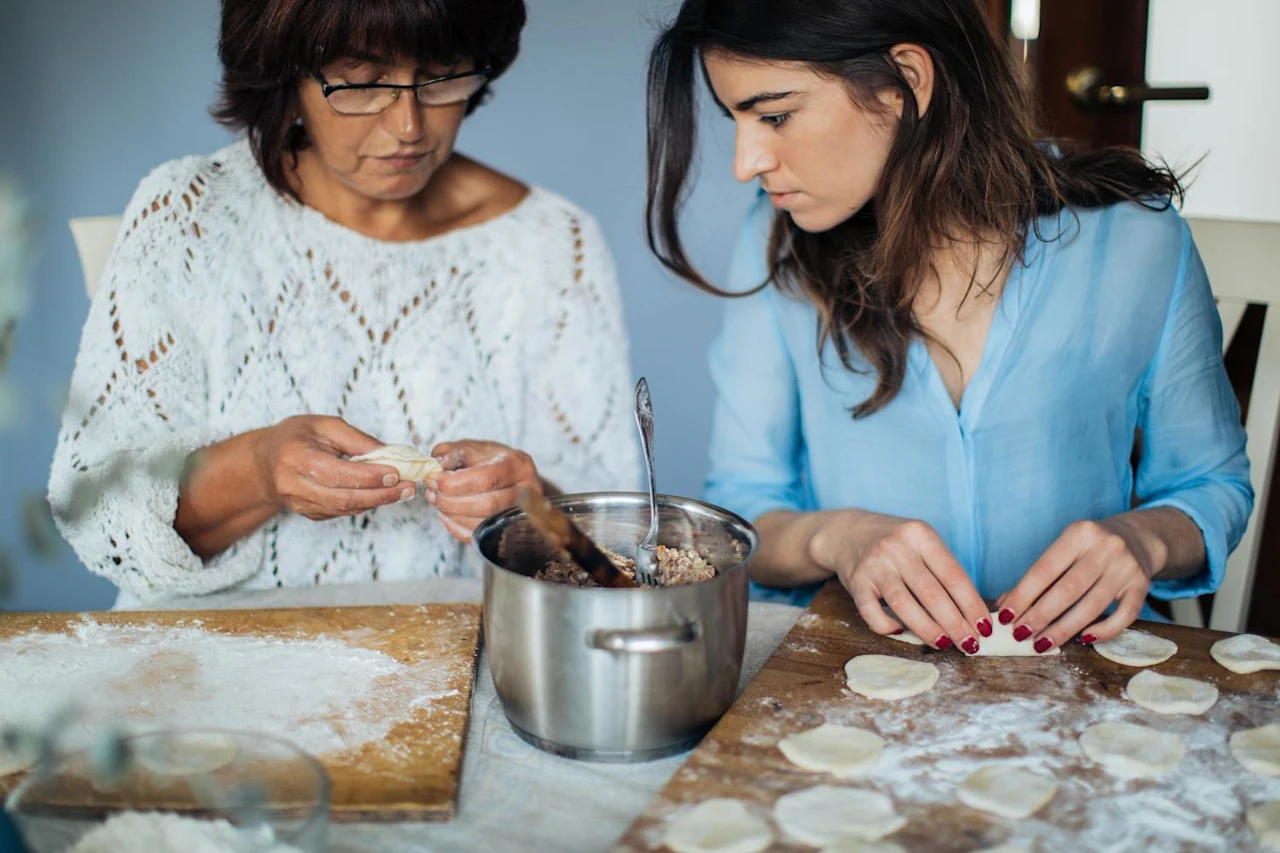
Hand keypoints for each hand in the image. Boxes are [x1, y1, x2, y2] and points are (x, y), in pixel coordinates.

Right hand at [251, 416, 411, 520]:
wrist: (265, 461)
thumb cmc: (297, 436)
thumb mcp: (325, 426)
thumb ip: (357, 440)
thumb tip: (392, 454)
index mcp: (295, 457)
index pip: (336, 473)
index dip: (368, 476)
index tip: (396, 473)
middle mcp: (293, 485)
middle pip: (342, 497)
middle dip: (380, 494)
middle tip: (409, 488)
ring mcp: (298, 504)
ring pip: (344, 508)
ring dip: (377, 502)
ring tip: (403, 492)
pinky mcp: (307, 514)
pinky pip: (340, 512)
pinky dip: (364, 504)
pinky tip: (382, 495)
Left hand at [426, 440, 542, 542]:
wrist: (513, 479)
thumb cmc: (491, 462)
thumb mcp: (473, 449)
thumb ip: (452, 452)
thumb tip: (436, 464)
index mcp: (517, 465)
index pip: (486, 479)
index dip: (454, 483)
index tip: (432, 480)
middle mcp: (527, 492)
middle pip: (487, 505)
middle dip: (452, 502)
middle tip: (431, 494)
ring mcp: (522, 515)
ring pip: (485, 525)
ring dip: (453, 515)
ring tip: (437, 502)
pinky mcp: (510, 532)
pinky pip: (482, 538)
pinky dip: (458, 529)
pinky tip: (447, 516)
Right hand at [812, 512, 990, 652]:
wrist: (847, 533)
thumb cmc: (895, 544)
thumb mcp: (921, 542)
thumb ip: (942, 569)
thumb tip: (971, 613)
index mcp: (920, 535)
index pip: (953, 575)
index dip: (971, 605)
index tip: (984, 627)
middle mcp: (897, 548)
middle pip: (932, 593)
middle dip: (955, 624)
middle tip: (970, 645)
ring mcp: (874, 565)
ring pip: (905, 605)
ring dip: (928, 629)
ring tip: (944, 645)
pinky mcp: (856, 582)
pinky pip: (872, 612)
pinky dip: (886, 626)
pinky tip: (900, 632)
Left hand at [996, 514, 1163, 653]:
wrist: (1139, 537)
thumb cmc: (1090, 547)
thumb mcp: (1065, 550)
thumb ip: (1038, 576)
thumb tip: (1005, 606)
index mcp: (1079, 533)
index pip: (1044, 569)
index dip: (1023, 595)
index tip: (1005, 616)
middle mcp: (1105, 548)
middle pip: (1067, 590)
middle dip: (1040, 616)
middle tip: (1020, 634)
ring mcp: (1127, 567)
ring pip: (1092, 606)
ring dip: (1063, 629)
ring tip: (1042, 644)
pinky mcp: (1143, 586)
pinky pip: (1124, 616)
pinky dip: (1103, 631)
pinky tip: (1083, 639)